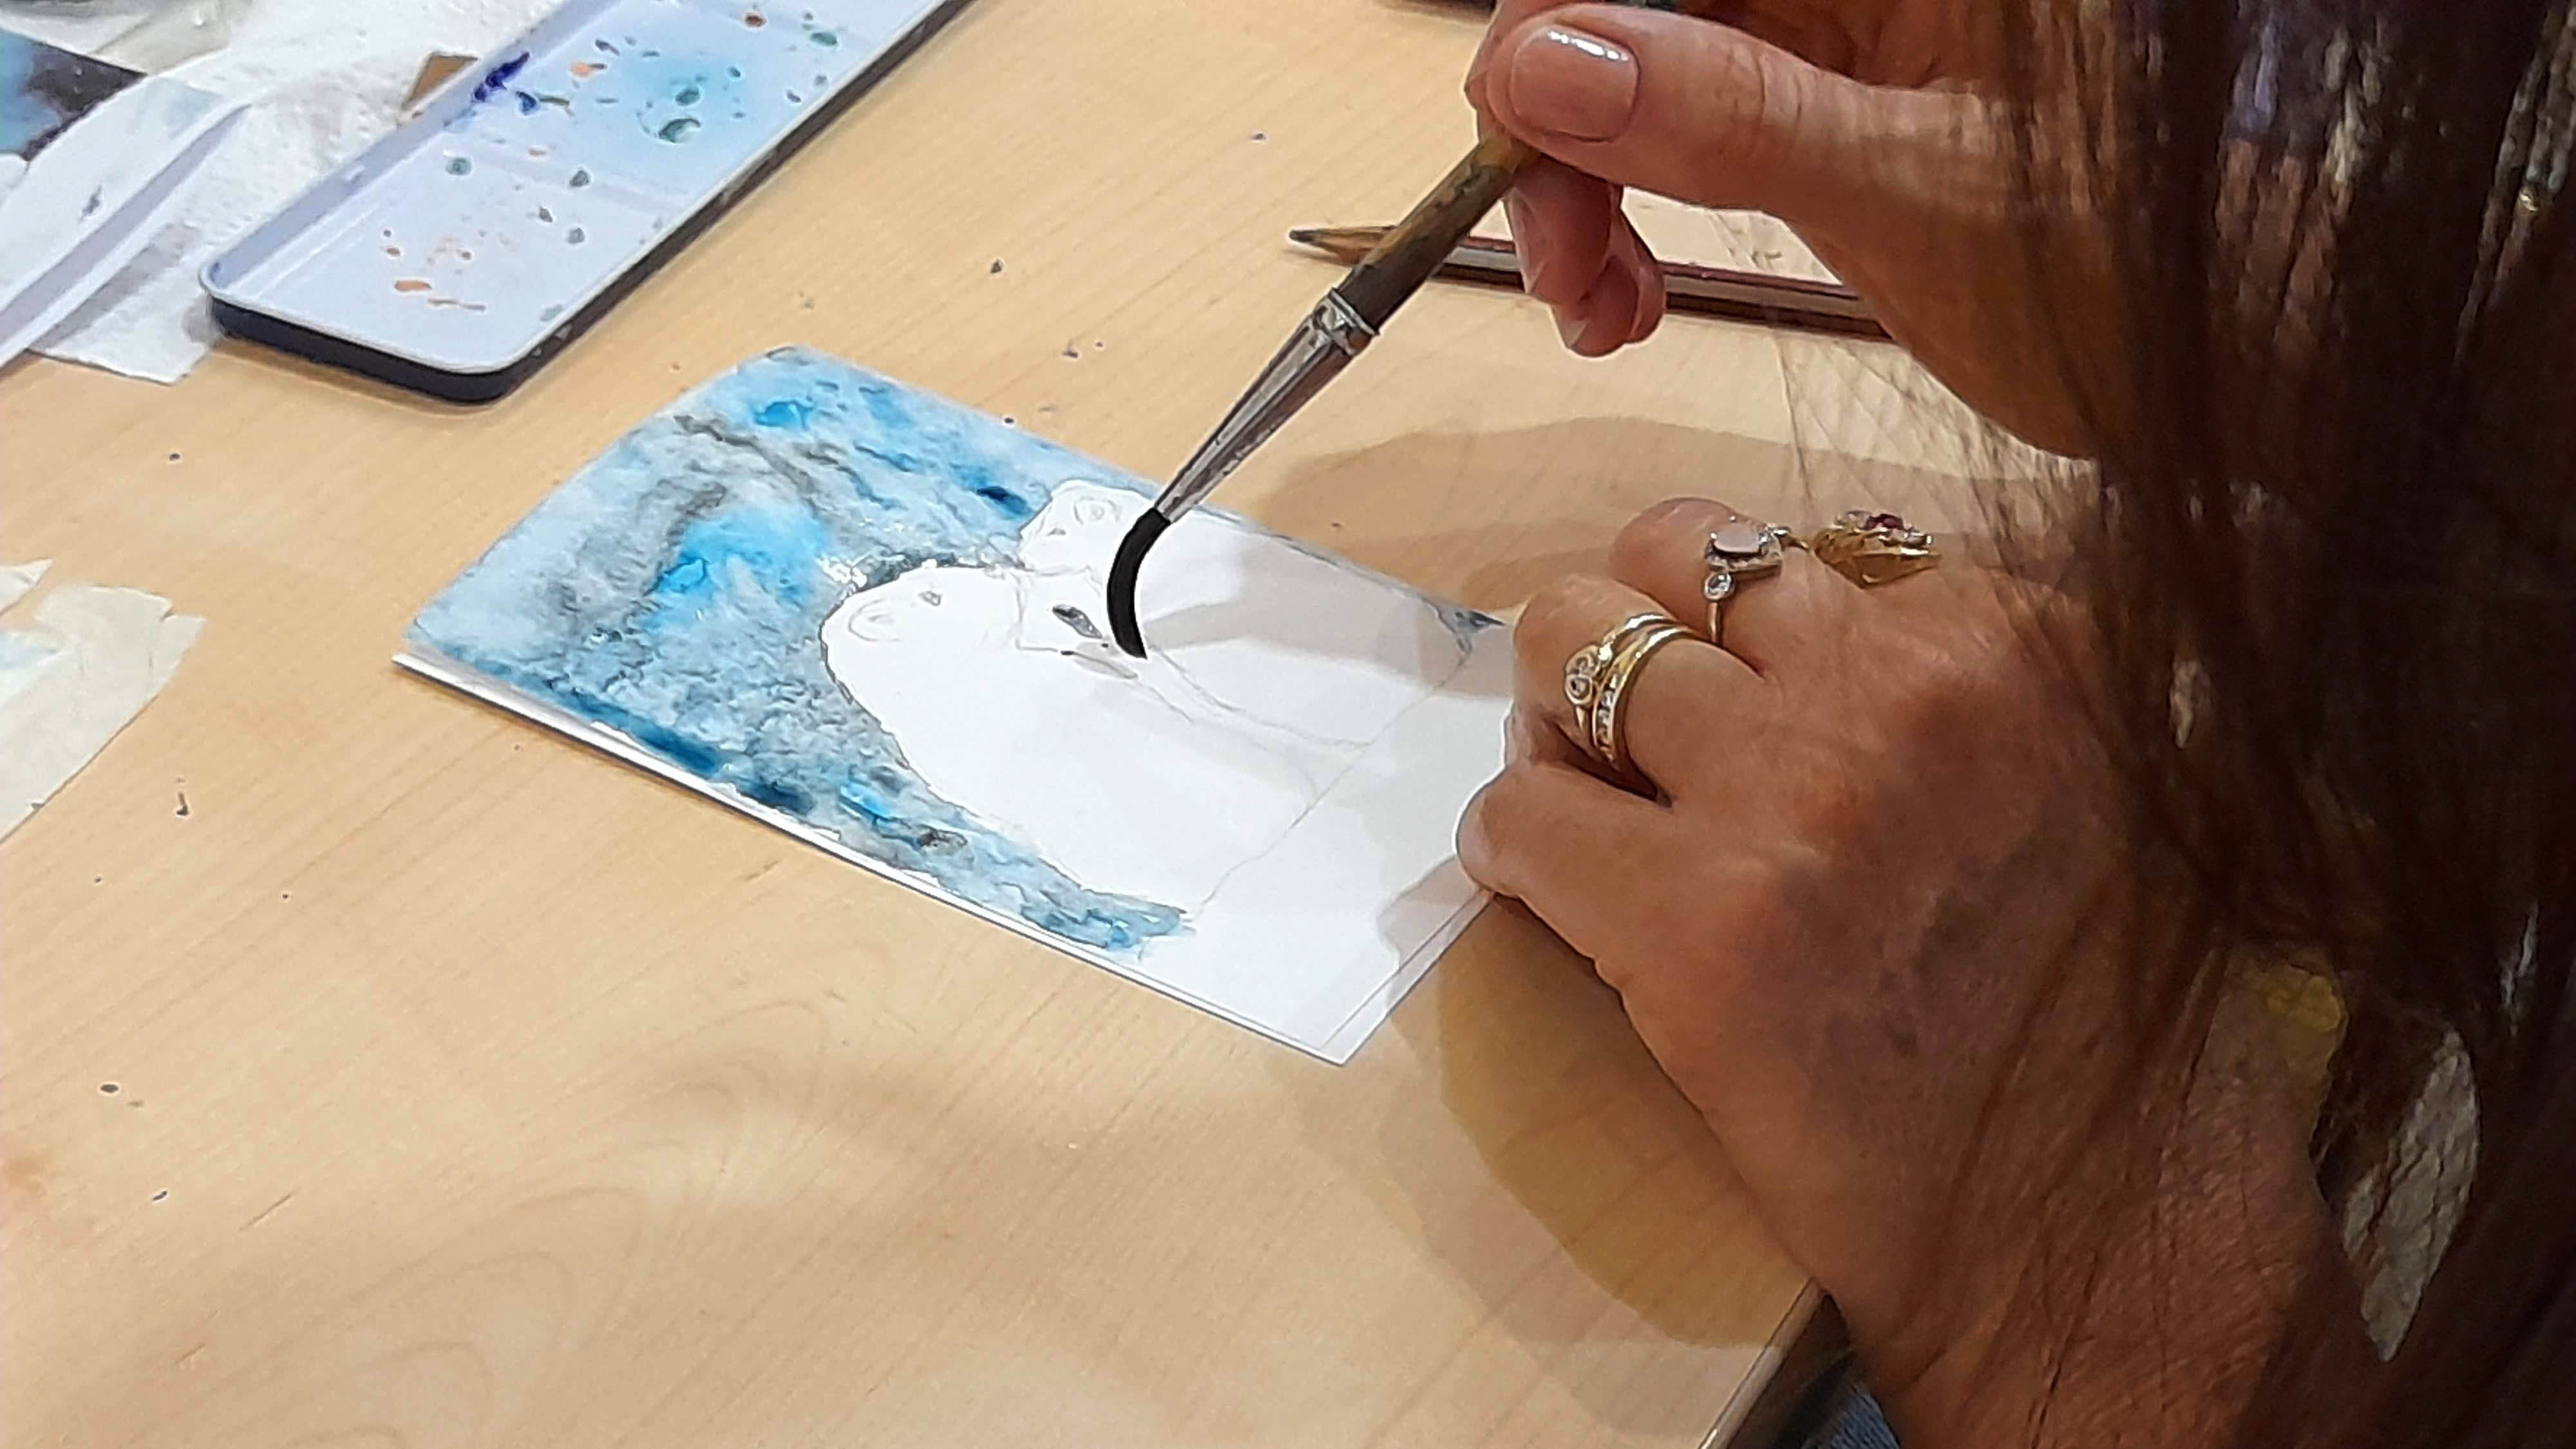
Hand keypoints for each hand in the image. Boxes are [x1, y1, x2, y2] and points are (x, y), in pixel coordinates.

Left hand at [1457, 500, 2328, 1443]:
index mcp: (2021, 640)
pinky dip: (1509, 847)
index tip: (1729, 703)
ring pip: (1569, 643)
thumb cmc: (2089, 1028)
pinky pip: (1519, 812)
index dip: (1733, 628)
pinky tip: (1547, 896)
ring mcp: (1801, 793)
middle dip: (1624, 629)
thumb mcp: (2087, 783)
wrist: (2090, 1233)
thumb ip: (1965, 685)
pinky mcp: (1700, 920)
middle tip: (1619, 727)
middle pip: (1669, 553)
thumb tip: (1782, 617)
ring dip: (1553, 721)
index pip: (1792, 548)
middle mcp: (1913, 685)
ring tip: (1579, 801)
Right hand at [1465, 2, 2103, 454]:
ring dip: (1584, 184)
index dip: (1557, 19)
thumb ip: (1722, 114)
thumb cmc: (2124, 276)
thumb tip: (1536, 61)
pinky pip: (1681, 124)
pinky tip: (1632, 302)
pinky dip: (1635, 211)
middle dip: (1562, 122)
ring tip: (1599, 313)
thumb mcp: (1907, 196)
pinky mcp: (1825, 100)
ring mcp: (1839, 26)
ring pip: (1637, 62)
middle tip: (1558, 270)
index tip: (1512, 145)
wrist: (2233, 358)